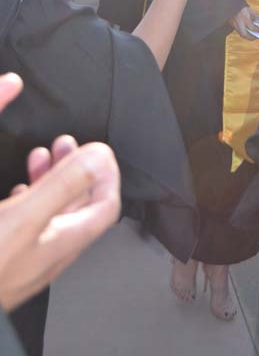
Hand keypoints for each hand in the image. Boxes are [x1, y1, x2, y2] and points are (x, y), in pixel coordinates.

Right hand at [0, 73, 120, 311]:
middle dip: (76, 169)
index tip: (98, 150)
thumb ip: (63, 187)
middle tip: (65, 143)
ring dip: (51, 179)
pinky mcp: (8, 257)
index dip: (108, 175)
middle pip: (78, 205)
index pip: (106, 207)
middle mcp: (52, 252)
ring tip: (42, 155)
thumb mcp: (26, 218)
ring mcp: (29, 257)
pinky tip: (20, 189)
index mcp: (65, 242)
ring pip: (51, 211)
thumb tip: (100, 159)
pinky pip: (29, 222)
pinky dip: (30, 196)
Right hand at [230, 7, 258, 39]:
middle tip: (255, 37)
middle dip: (250, 37)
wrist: (231, 4)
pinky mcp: (232, 25)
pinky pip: (238, 31)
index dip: (257, 30)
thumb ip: (255, 16)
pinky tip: (246, 32)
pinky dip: (243, 33)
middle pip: (244, 34)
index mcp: (245, 18)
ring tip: (251, 36)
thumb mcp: (250, 10)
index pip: (252, 27)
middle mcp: (239, 23)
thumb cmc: (241, 7)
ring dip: (247, 36)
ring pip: (240, 34)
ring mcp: (235, 24)